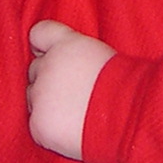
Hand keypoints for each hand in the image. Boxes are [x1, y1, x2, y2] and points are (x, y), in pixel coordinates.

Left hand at [27, 20, 114, 158]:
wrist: (129, 118)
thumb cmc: (125, 87)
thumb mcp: (103, 55)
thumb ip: (78, 54)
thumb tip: (66, 63)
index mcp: (66, 44)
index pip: (39, 33)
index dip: (43, 45)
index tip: (48, 54)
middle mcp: (48, 65)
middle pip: (35, 68)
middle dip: (49, 80)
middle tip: (74, 93)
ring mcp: (40, 95)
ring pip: (33, 97)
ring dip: (47, 104)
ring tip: (75, 113)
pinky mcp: (38, 123)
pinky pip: (37, 124)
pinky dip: (50, 129)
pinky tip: (70, 129)